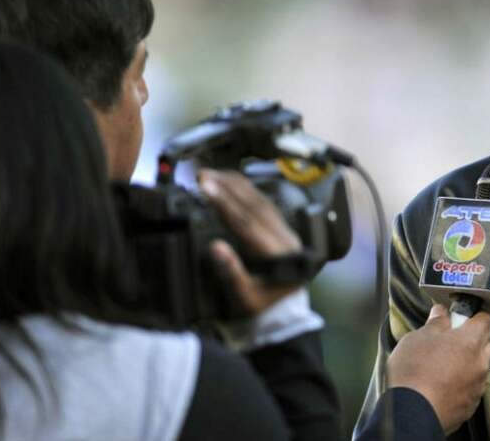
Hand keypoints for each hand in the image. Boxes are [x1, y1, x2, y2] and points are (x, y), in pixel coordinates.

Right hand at [198, 168, 302, 314]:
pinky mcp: (282, 228)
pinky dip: (247, 191)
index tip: (206, 187)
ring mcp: (286, 231)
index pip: (248, 222)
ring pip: (261, 200)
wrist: (285, 315)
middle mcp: (286, 237)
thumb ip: (232, 273)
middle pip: (255, 205)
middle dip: (228, 187)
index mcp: (279, 254)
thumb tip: (215, 246)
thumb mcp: (245, 298)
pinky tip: (232, 182)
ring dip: (237, 185)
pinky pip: (265, 204)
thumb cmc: (263, 308)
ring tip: (213, 173)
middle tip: (203, 174)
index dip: (225, 203)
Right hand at [386, 304, 489, 433]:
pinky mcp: (469, 405)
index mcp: (471, 341)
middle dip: (470, 339)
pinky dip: (460, 384)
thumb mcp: (418, 337)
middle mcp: (480, 364)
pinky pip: (470, 388)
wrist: (412, 412)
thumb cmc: (414, 373)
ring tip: (440, 364)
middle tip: (448, 339)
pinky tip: (441, 383)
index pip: (484, 319)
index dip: (473, 315)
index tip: (461, 315)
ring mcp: (476, 386)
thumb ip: (435, 323)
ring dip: (465, 363)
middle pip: (484, 344)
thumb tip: (441, 314)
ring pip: (477, 367)